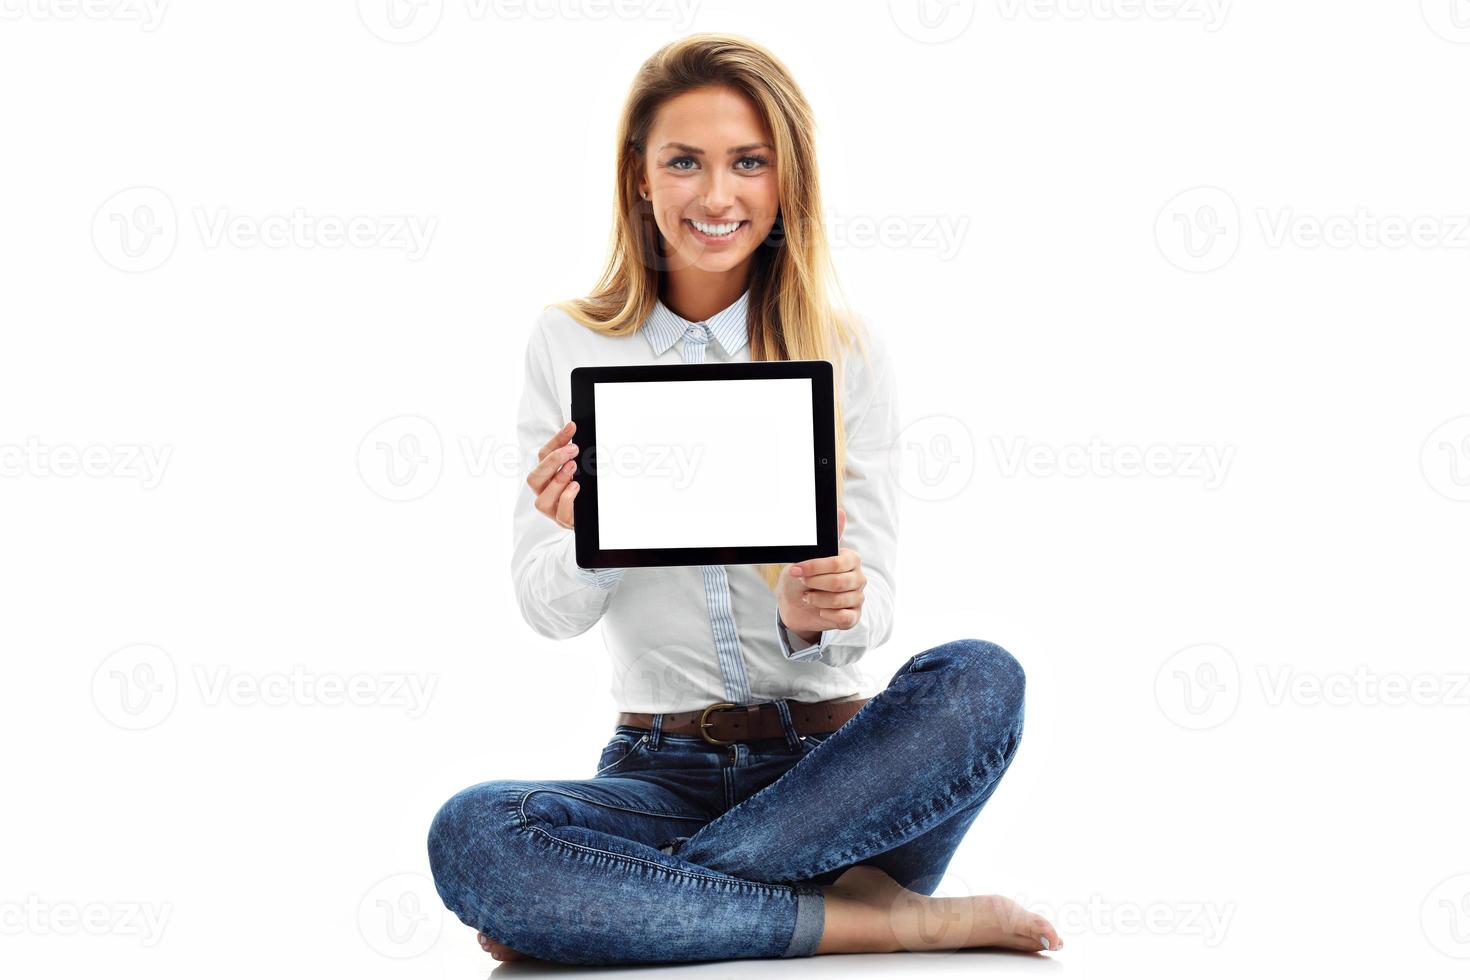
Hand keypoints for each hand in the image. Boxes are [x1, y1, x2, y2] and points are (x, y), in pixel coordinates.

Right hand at [526, 420, 580, 529]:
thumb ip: (576, 457)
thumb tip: (579, 438)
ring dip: (558, 480)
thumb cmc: (586, 489)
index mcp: (546, 477)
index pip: (543, 456)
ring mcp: (553, 510)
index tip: (571, 427)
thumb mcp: (583, 469)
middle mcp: (544, 494)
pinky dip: (568, 498)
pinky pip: (561, 513)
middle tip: (572, 450)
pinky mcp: (564, 522)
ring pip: (542, 499)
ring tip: (574, 467)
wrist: (599, 516)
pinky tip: (576, 487)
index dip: (557, 440)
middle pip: (534, 478)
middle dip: (552, 461)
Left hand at [777, 507, 864, 639]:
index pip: (837, 563)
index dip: (814, 568)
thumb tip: (840, 511)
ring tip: (807, 596)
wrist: (794, 603)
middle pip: (838, 583)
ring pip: (839, 601)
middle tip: (802, 583)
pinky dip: (827, 614)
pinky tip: (819, 609)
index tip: (796, 570)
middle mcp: (858, 577)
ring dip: (816, 599)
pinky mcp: (853, 616)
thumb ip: (826, 537)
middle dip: (814, 584)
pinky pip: (844, 618)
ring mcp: (858, 597)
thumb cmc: (802, 576)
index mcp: (850, 559)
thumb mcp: (807, 556)